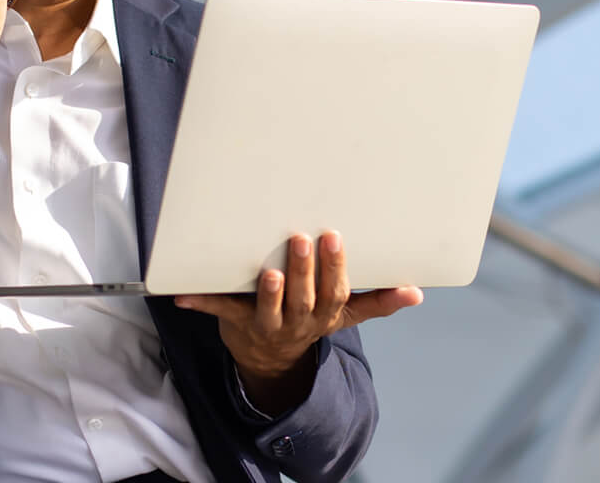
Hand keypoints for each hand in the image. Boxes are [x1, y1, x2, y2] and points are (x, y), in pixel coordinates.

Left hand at [174, 232, 422, 413]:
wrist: (270, 360)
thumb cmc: (308, 320)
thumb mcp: (343, 315)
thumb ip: (377, 302)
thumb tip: (417, 292)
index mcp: (323, 316)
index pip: (334, 294)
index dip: (335, 270)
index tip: (334, 239)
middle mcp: (297, 322)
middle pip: (303, 299)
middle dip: (304, 271)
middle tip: (301, 240)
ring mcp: (265, 324)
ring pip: (268, 310)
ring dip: (269, 292)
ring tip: (269, 272)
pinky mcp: (235, 321)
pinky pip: (219, 310)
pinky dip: (201, 301)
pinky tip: (182, 293)